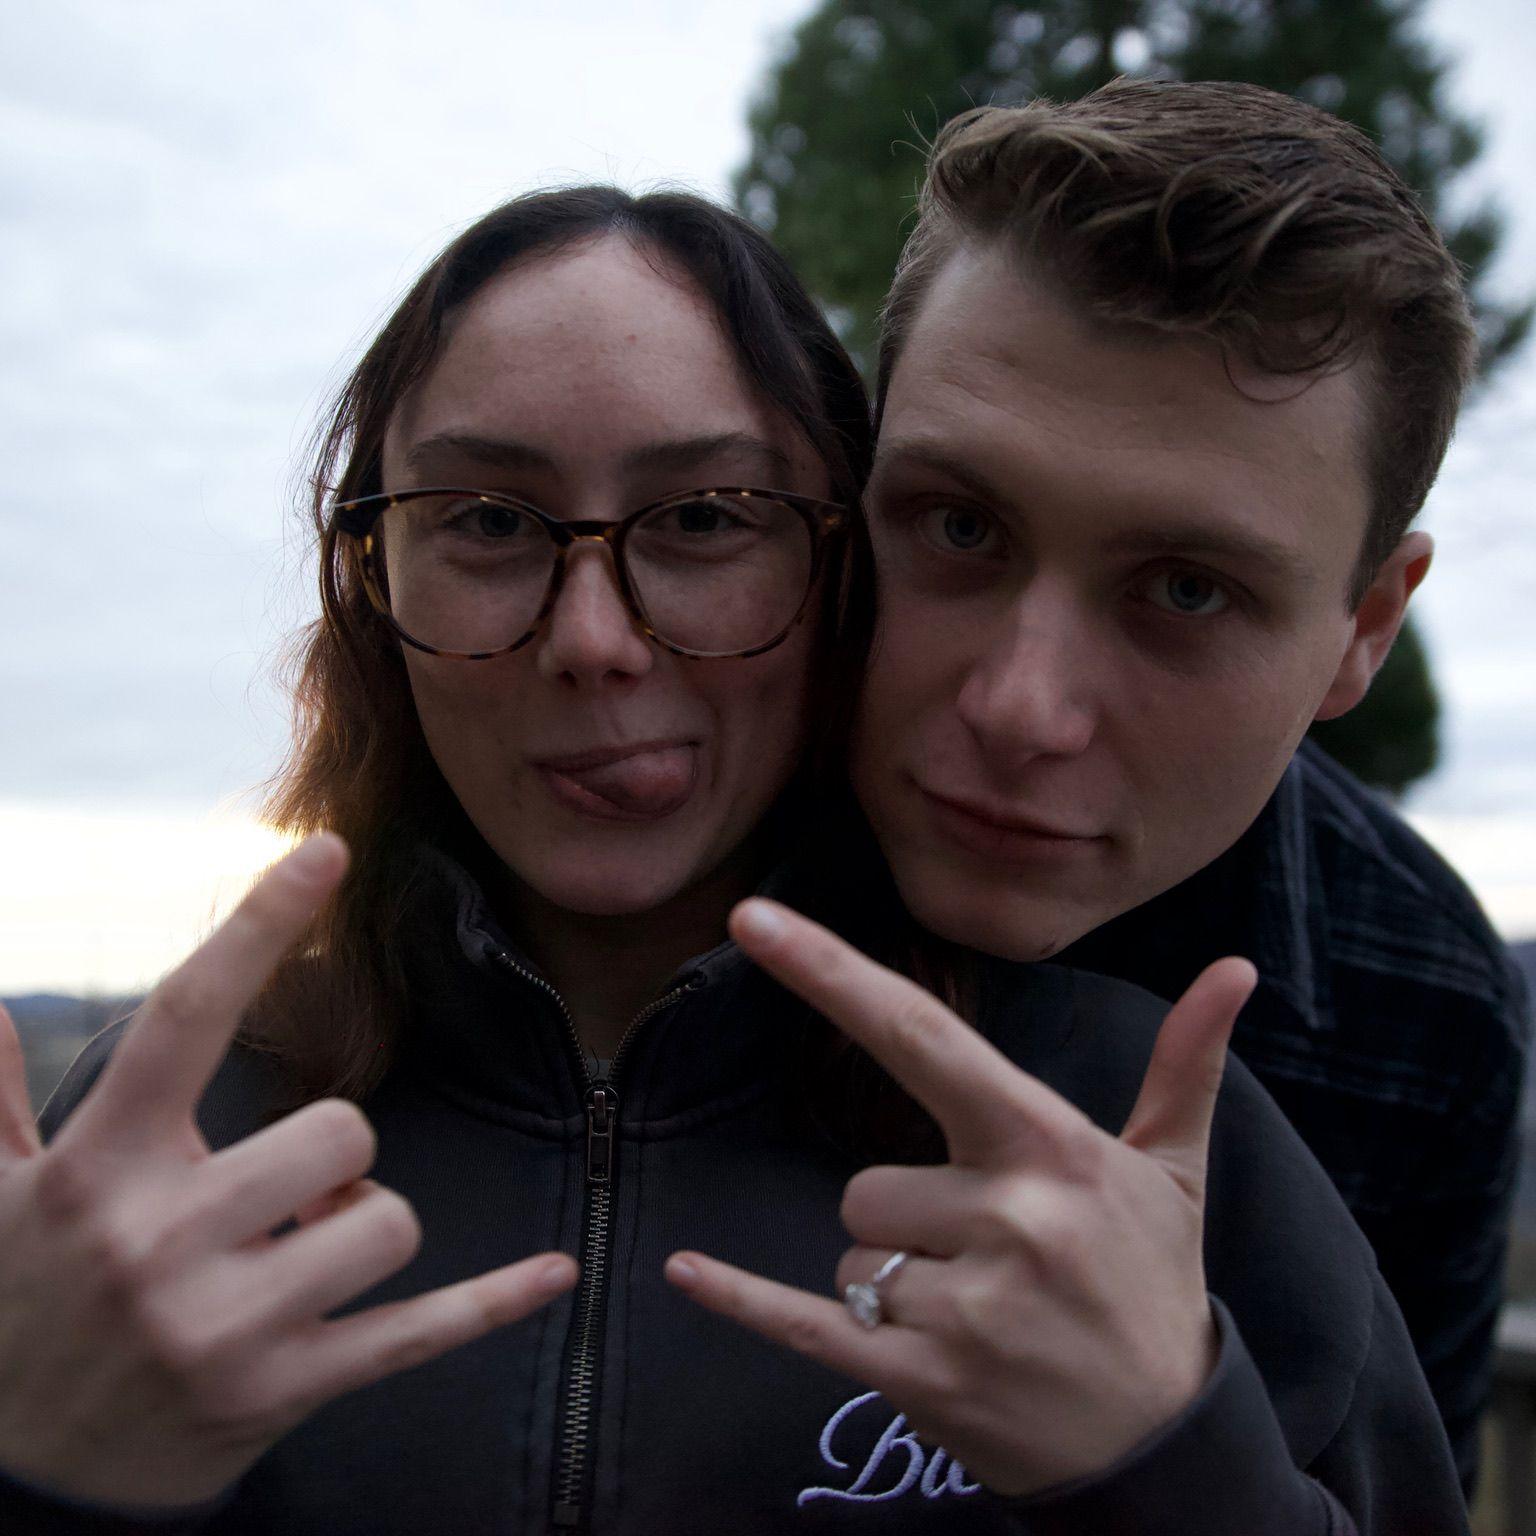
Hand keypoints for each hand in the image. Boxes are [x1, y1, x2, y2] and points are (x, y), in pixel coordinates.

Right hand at [0, 836, 575, 1508]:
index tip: (326, 852)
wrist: (18, 1485)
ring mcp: (229, 1327)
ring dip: (364, 1226)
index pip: (189, 1018)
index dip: (261, 925)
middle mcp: (162, 1243)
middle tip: (286, 1186)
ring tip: (304, 1251)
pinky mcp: (284, 1390)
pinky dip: (494, 1302)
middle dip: (333, 1152)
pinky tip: (555, 1271)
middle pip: (337, 1131)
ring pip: (385, 1224)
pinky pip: (418, 1335)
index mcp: (98, 1169)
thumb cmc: (16, 1312)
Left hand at [665, 898, 1255, 1496]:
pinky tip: (685, 1272)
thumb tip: (1234, 971)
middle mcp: (1004, 1216)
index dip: (829, 973)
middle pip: (865, 1183)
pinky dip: (742, 1300)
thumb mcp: (1175, 1176)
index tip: (753, 922)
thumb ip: (1183, 1068)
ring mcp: (962, 1305)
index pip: (919, 1036)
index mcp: (1048, 1146)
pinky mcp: (923, 1381)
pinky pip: (803, 1323)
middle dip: (903, 1216)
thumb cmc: (1153, 1288)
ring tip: (976, 1312)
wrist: (1168, 1447)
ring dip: (890, 1280)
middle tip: (984, 1259)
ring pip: (849, 1254)